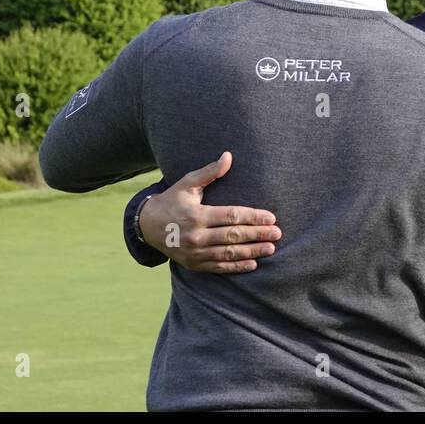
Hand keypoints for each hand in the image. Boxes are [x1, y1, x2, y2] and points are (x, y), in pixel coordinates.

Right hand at [139, 152, 281, 273]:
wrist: (147, 226)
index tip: (271, 217)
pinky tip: (253, 264)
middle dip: (257, 234)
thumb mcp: (187, 183)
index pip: (231, 216)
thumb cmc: (172, 200)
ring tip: (270, 249)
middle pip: (233, 235)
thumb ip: (209, 172)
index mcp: (197, 214)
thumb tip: (228, 156)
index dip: (253, 217)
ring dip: (251, 251)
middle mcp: (196, 235)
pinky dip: (236, 267)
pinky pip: (218, 267)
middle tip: (277, 233)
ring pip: (228, 253)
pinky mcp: (193, 264)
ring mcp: (194, 252)